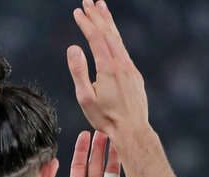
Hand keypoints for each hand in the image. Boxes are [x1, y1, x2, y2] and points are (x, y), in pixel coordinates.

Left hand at [43, 130, 131, 176]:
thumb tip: (50, 163)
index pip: (80, 165)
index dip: (82, 149)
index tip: (86, 133)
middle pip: (97, 164)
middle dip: (100, 147)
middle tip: (103, 130)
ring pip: (113, 171)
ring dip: (115, 155)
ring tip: (117, 138)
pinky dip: (132, 175)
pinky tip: (132, 160)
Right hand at [67, 0, 150, 140]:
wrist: (132, 130)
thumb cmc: (106, 118)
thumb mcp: (86, 97)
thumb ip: (79, 71)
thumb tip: (73, 47)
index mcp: (108, 68)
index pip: (96, 38)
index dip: (86, 23)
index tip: (77, 11)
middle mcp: (122, 64)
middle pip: (109, 33)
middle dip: (98, 16)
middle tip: (89, 1)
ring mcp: (130, 69)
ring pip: (118, 40)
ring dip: (109, 23)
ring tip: (102, 8)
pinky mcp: (135, 75)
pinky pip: (124, 50)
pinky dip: (116, 37)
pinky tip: (112, 36)